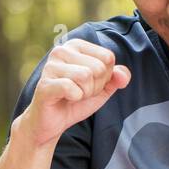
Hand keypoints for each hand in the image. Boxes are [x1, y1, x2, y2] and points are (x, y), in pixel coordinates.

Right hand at [16, 38, 130, 147]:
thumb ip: (117, 78)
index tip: (89, 84)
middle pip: (98, 67)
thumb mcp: (102, 88)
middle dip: (95, 87)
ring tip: (73, 96)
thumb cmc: (75, 100)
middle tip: (80, 92)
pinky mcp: (45, 84)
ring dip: (85, 93)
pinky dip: (75, 98)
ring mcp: (50, 66)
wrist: (52, 122)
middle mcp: (61, 50)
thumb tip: (123, 75)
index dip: (105, 77)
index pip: (108, 57)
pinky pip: (72, 88)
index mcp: (76, 45)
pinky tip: (65, 99)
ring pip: (86, 76)